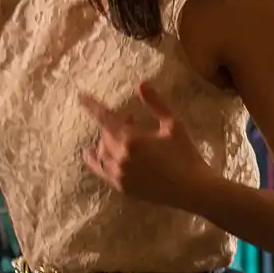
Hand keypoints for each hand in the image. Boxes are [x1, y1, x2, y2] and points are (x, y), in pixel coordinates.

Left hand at [78, 81, 209, 208]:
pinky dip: (98, 160)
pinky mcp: (122, 188)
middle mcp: (120, 158)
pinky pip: (102, 171)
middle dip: (114, 124)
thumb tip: (142, 83)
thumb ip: (156, 103)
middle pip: (105, 135)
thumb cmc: (185, 154)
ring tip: (124, 138)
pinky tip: (99, 155)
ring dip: (107, 142)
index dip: (92, 106)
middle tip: (132, 120)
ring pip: (101, 153)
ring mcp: (119, 175)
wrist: (192, 189)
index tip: (81, 96)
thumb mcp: (173, 124)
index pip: (105, 118)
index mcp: (132, 140)